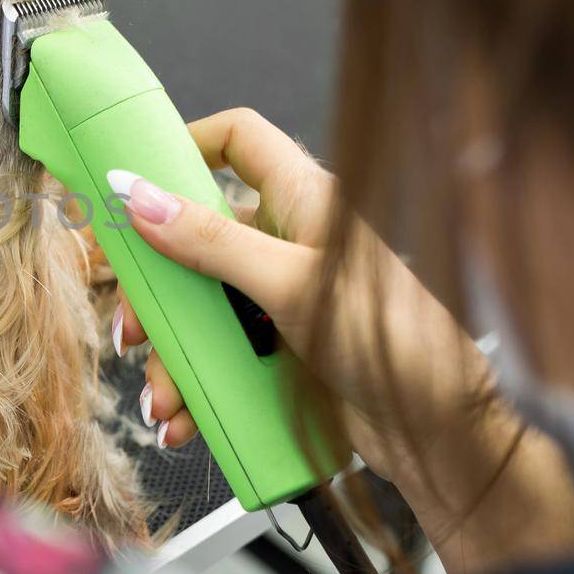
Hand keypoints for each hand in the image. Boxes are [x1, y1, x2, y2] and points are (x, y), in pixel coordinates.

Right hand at [110, 107, 482, 483]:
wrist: (441, 434)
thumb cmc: (392, 341)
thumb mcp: (290, 284)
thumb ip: (212, 241)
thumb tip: (138, 196)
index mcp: (303, 199)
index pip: (237, 139)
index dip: (184, 144)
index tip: (132, 179)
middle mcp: (288, 239)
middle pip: (195, 236)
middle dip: (155, 287)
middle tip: (132, 328)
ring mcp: (281, 295)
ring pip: (200, 306)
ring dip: (171, 353)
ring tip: (162, 400)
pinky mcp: (280, 348)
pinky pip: (218, 354)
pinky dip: (194, 385)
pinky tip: (182, 419)